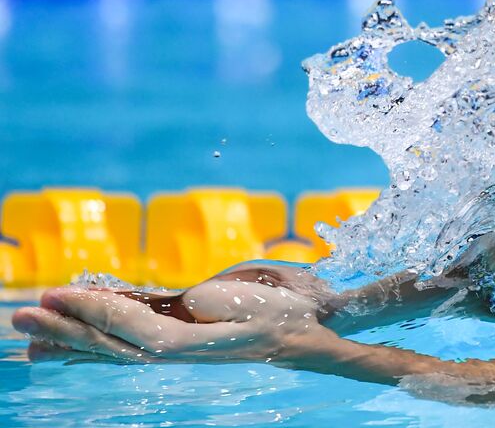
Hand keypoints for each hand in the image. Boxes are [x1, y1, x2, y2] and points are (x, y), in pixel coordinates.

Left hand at [12, 277, 337, 366]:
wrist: (313, 330)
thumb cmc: (293, 314)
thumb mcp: (265, 302)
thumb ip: (226, 302)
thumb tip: (192, 301)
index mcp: (197, 344)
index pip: (135, 332)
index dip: (96, 313)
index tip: (59, 297)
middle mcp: (178, 350)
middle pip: (112, 345)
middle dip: (66, 329)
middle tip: (21, 315)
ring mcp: (175, 345)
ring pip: (113, 347)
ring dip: (69, 339)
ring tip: (28, 336)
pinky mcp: (178, 334)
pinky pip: (128, 339)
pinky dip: (96, 337)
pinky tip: (71, 341)